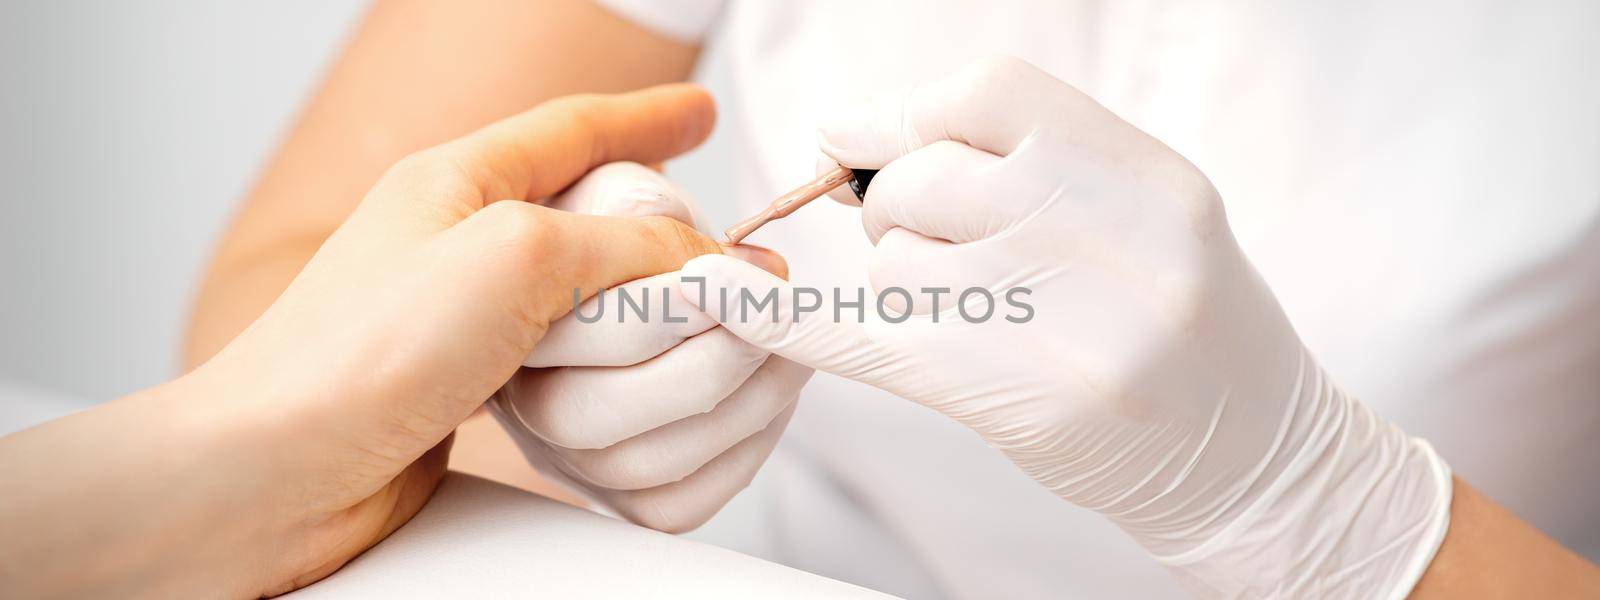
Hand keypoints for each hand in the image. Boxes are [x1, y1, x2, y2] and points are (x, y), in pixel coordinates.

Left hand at [0, 84, 727, 596]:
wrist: (275, 478)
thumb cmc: (359, 352)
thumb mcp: (514, 256)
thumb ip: (627, 241)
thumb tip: (715, 262)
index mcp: (463, 183)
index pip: (576, 129)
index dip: (648, 117)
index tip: (700, 112)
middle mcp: (467, 247)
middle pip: (603, 226)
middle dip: (667, 252)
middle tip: (723, 277)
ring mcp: (471, 324)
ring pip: (596, 309)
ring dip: (640, 337)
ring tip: (669, 355)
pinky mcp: (478, 396)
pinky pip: (574, 378)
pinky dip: (610, 390)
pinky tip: (619, 401)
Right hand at [488, 161, 809, 531]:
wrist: (622, 277)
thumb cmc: (617, 230)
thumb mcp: (614, 190)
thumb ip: (646, 205)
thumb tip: (730, 261)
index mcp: (501, 318)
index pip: (570, 326)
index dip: (666, 302)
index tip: (734, 268)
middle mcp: (520, 401)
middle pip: (592, 413)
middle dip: (706, 362)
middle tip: (775, 313)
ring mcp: (567, 459)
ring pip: (644, 465)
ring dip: (742, 405)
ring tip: (791, 347)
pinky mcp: (621, 499)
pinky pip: (680, 503)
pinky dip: (743, 453)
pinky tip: (772, 396)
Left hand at [679, 58, 1451, 597]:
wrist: (1253, 460)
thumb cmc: (1183, 326)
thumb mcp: (1145, 216)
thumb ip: (1031, 165)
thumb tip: (854, 137)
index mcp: (1147, 177)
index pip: (989, 94)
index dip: (906, 110)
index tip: (856, 134)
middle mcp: (1109, 237)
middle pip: (927, 178)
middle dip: (896, 203)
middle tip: (918, 237)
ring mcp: (1061, 321)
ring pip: (898, 263)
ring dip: (904, 282)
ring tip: (967, 312)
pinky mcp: (1009, 397)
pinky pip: (865, 337)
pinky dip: (789, 319)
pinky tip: (731, 302)